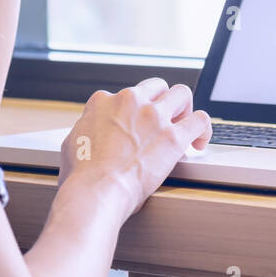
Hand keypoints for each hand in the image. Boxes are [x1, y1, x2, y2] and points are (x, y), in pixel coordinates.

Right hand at [58, 79, 211, 219]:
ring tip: (184, 125)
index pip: (125, 96)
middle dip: (162, 102)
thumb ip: (86, 128)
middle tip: (164, 120)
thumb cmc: (82, 175)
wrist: (97, 190)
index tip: (136, 127)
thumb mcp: (72, 141)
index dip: (133, 112)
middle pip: (156, 87)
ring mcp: (154, 116)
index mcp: (104, 101)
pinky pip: (200, 120)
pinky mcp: (174, 136)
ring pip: (182, 94)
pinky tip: (198, 142)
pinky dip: (203, 129)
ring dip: (184, 108)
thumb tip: (90, 130)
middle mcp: (130, 101)